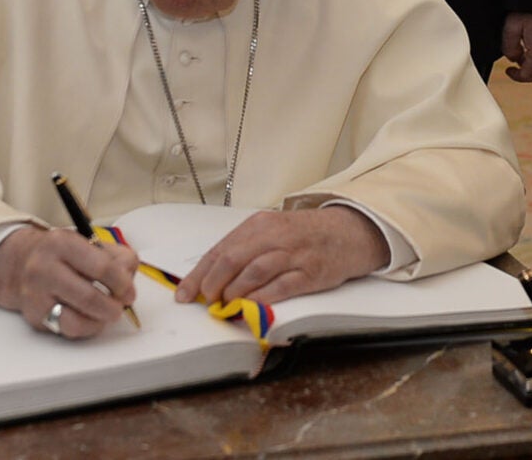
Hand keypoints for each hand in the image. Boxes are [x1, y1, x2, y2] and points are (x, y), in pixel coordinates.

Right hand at [0, 225, 139, 339]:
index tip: (129, 291)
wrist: (18, 263)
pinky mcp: (34, 316)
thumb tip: (128, 277)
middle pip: (89, 297)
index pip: (102, 267)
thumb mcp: (87, 242)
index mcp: (63, 243)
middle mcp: (45, 268)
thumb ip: (116, 256)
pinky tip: (89, 318)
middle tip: (120, 306)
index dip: (122, 284)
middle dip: (113, 307)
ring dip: (99, 321)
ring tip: (105, 314)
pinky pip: (66, 330)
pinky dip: (84, 328)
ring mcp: (36, 295)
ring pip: (76, 321)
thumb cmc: (60, 254)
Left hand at [174, 206, 389, 305]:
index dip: (198, 275)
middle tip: (207, 300)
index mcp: (259, 224)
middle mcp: (274, 236)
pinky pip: (280, 287)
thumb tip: (211, 278)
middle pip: (233, 259)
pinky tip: (250, 307)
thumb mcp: (271, 232)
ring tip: (226, 305)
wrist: (346, 232)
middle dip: (213, 284)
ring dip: (234, 293)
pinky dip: (261, 299)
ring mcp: (293, 254)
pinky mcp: (310, 273)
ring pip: (253, 273)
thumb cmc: (303, 235)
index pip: (220, 250)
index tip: (184, 294)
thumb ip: (244, 251)